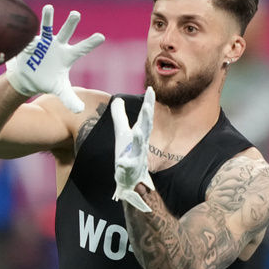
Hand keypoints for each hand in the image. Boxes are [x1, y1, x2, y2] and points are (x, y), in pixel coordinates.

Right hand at [5, 4, 104, 112]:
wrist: (28, 78)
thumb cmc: (47, 81)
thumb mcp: (59, 90)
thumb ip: (70, 99)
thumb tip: (80, 110)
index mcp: (67, 56)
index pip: (82, 48)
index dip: (91, 43)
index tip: (101, 36)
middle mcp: (58, 45)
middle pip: (66, 32)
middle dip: (71, 23)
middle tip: (76, 13)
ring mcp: (44, 42)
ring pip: (47, 27)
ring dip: (48, 18)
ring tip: (49, 7)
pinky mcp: (31, 42)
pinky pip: (30, 36)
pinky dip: (29, 36)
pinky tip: (27, 32)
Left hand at [111, 87, 155, 211]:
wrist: (128, 179)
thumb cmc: (127, 152)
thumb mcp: (122, 132)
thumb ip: (119, 116)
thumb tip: (118, 99)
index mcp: (139, 134)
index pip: (145, 117)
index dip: (149, 103)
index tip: (151, 89)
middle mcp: (140, 144)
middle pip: (145, 129)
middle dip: (147, 118)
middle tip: (148, 107)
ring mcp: (136, 157)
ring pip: (139, 148)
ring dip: (138, 139)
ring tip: (136, 131)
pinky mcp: (128, 170)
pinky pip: (127, 166)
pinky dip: (125, 164)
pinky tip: (122, 162)